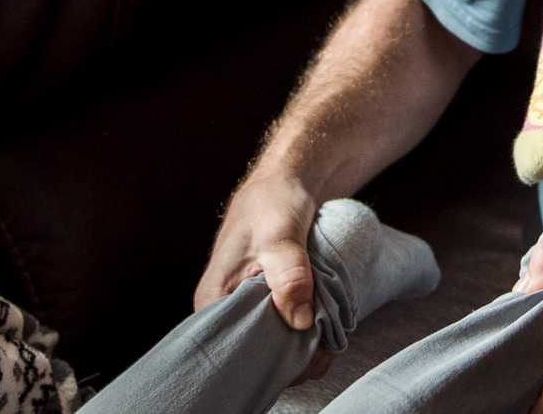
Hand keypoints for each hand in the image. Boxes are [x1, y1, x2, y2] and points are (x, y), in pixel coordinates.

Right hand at [194, 172, 334, 381]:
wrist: (285, 183)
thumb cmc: (271, 203)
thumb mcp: (279, 235)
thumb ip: (289, 276)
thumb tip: (299, 321)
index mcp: (213, 302)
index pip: (237, 352)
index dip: (273, 358)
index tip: (308, 348)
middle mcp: (226, 314)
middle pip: (259, 355)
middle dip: (293, 356)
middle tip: (325, 342)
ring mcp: (249, 311)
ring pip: (278, 346)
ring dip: (306, 344)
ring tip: (329, 330)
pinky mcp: (271, 306)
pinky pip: (290, 332)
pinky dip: (310, 333)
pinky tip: (328, 324)